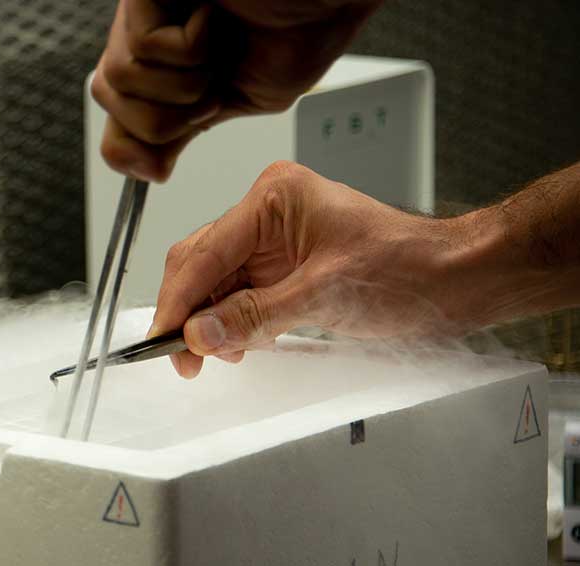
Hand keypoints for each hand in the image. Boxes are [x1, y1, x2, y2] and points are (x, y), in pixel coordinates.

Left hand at [92, 0, 381, 181]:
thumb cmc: (302, 25)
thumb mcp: (235, 99)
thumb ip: (177, 131)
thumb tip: (142, 171)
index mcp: (161, 49)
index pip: (111, 104)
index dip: (131, 142)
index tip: (161, 158)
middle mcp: (146, 23)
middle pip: (107, 96)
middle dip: (165, 116)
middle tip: (212, 85)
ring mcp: (144, 5)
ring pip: (121, 79)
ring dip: (186, 85)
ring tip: (219, 49)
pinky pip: (143, 48)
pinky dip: (190, 51)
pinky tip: (214, 18)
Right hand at [150, 161, 475, 377]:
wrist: (453, 280)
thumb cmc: (406, 269)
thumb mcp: (324, 296)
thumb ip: (254, 315)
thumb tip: (198, 334)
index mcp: (272, 198)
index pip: (205, 251)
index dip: (179, 300)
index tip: (160, 340)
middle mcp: (266, 213)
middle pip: (201, 263)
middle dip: (191, 312)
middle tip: (182, 359)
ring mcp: (273, 240)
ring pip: (217, 283)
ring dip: (212, 321)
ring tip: (222, 354)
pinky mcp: (282, 266)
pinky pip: (241, 294)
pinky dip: (235, 323)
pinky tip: (243, 343)